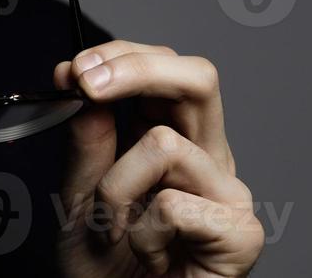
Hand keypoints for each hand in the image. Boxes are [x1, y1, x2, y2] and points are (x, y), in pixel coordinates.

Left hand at [50, 40, 263, 276]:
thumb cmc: (106, 268)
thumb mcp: (79, 192)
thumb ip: (85, 137)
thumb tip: (75, 76)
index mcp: (172, 136)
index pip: (163, 67)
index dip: (119, 55)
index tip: (70, 70)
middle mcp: (206, 156)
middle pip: (198, 76)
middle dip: (134, 68)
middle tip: (85, 85)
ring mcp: (227, 192)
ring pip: (164, 142)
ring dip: (114, 188)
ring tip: (113, 228)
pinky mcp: (241, 233)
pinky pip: (175, 204)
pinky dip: (141, 235)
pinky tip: (149, 258)